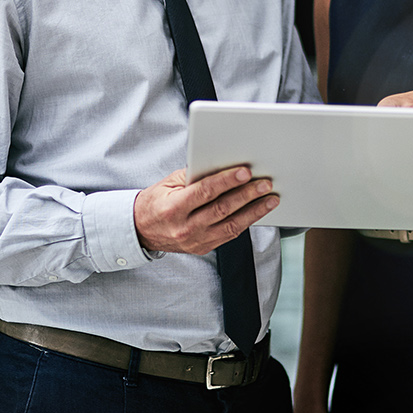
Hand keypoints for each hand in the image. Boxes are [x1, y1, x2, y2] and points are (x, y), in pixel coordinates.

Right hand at [133, 165, 277, 254]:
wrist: (142, 230)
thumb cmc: (156, 202)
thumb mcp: (168, 183)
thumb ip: (193, 175)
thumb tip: (222, 165)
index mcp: (174, 208)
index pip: (205, 192)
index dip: (227, 181)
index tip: (245, 172)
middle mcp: (185, 227)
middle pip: (222, 209)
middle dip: (247, 195)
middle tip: (265, 183)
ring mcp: (195, 241)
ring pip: (231, 225)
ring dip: (254, 211)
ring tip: (270, 199)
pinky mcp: (203, 248)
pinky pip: (229, 235)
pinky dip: (246, 222)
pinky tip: (257, 211)